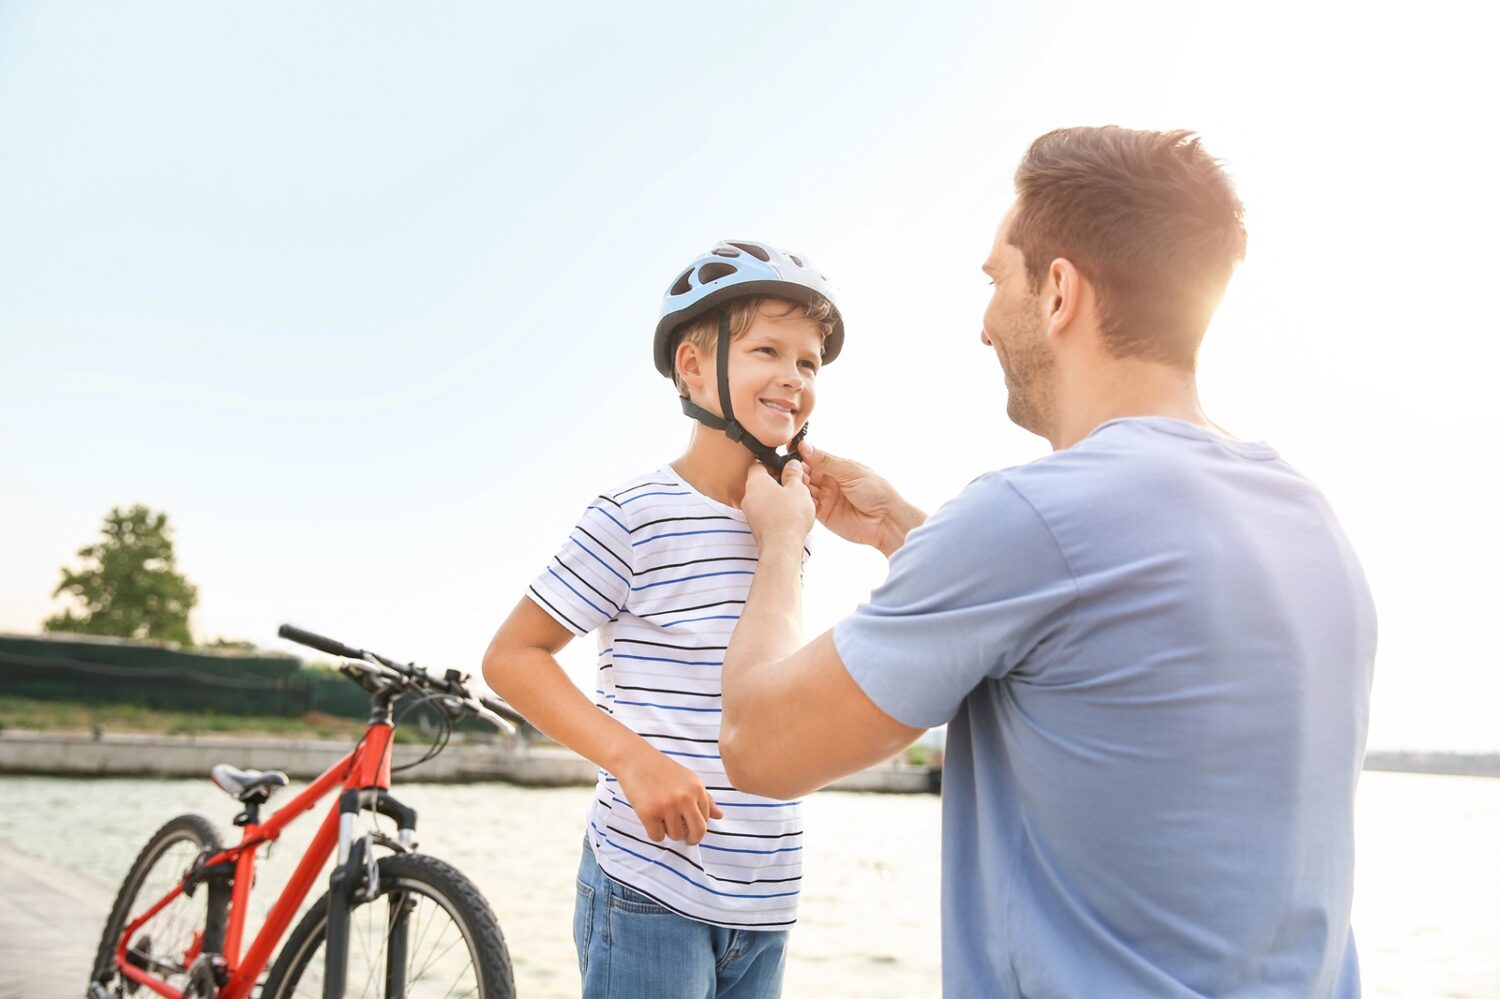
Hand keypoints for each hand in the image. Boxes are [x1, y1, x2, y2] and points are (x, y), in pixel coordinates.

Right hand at [614, 744, 723, 843]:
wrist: (635, 759)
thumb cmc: (662, 770)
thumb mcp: (689, 779)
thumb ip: (705, 798)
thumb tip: (720, 816)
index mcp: (697, 789)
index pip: (705, 820)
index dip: (697, 826)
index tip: (690, 826)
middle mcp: (685, 798)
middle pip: (697, 832)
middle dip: (692, 839)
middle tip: (686, 839)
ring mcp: (667, 806)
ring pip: (675, 836)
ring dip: (669, 832)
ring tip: (662, 817)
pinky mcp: (649, 813)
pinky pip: (657, 837)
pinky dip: (654, 833)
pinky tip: (651, 820)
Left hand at [741, 460, 815, 549]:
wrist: (782, 547)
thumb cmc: (789, 516)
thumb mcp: (798, 489)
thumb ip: (794, 474)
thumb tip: (792, 465)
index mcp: (755, 482)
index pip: (759, 465)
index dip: (774, 464)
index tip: (787, 468)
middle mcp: (748, 496)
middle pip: (761, 482)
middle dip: (778, 482)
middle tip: (795, 485)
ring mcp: (750, 513)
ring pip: (763, 499)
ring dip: (778, 497)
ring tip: (795, 501)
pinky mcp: (755, 527)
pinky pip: (765, 513)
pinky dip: (775, 511)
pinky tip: (790, 515)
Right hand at [799, 442, 924, 555]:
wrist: (886, 521)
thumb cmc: (876, 492)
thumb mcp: (850, 471)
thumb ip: (826, 461)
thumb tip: (805, 446)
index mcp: (836, 467)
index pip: (812, 459)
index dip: (801, 456)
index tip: (789, 453)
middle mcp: (829, 481)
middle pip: (805, 474)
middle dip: (796, 472)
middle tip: (792, 472)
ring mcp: (825, 498)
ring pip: (803, 489)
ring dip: (797, 486)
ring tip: (796, 485)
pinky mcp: (823, 514)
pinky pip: (806, 506)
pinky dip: (800, 502)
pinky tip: (799, 498)